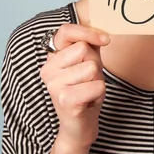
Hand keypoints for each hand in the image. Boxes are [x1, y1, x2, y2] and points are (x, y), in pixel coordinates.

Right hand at [39, 23, 109, 150]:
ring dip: (97, 80)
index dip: (87, 31)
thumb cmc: (85, 92)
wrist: (79, 127)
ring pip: (92, 67)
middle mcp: (48, 69)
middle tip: (89, 79)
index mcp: (52, 58)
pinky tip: (89, 101)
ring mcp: (54, 85)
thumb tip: (100, 26)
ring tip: (88, 90)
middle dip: (95, 63)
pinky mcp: (65, 100)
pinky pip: (97, 85)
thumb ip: (90, 43)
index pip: (65, 31)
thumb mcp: (87, 63)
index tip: (105, 39)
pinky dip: (100, 93)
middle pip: (84, 49)